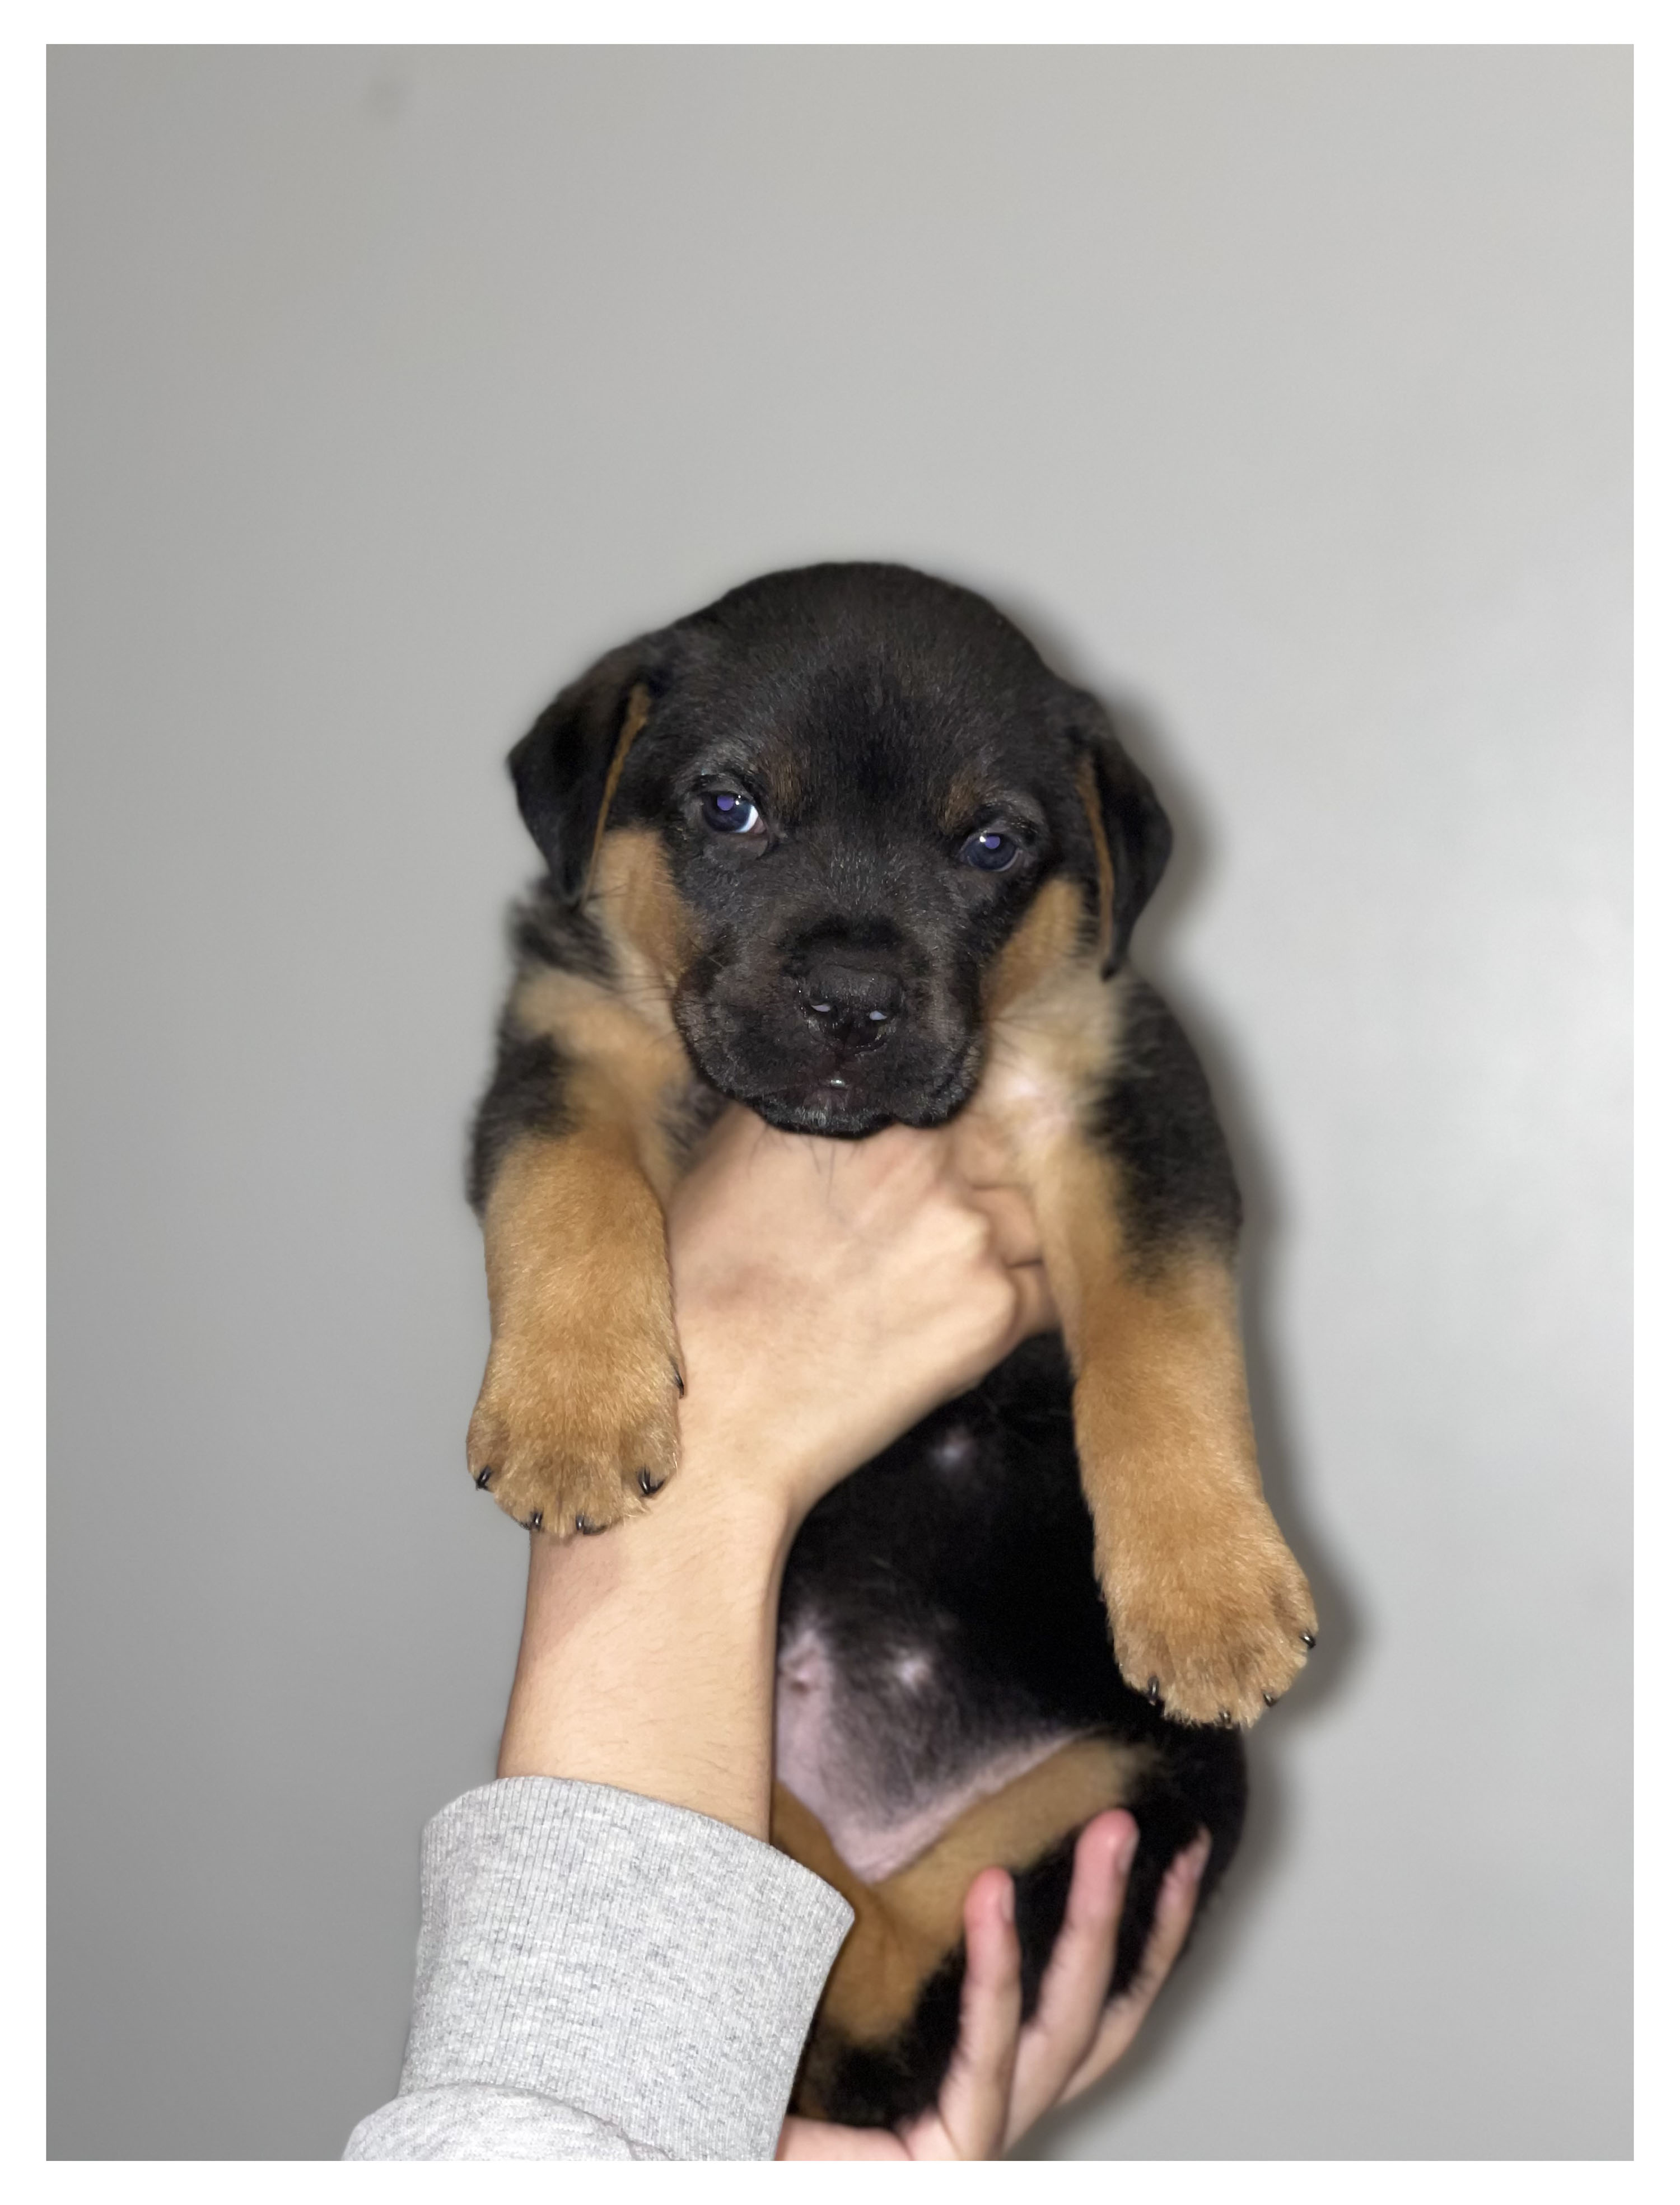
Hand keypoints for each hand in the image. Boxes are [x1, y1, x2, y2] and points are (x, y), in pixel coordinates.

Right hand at [666, 1106, 1055, 1530]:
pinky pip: (1055, 1283)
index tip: (954, 1128)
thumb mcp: (734, 1155)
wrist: (720, 1407)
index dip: (960, 1105)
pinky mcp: (996, 1310)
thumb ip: (810, 1098)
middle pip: (1008, 1135)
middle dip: (993, 1165)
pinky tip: (1001, 1302)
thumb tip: (847, 1072)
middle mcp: (925, 1156)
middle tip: (960, 1202)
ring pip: (1039, 1205)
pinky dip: (1038, 1290)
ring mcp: (970, 1232)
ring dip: (1020, 1227)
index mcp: (862, 1104)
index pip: (956, 1073)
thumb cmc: (706, 1285)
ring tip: (974, 1256)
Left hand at [777, 1816, 1212, 2159]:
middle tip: (1135, 1821)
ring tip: (1104, 1838)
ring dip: (1091, 1925)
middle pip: (1098, 2007)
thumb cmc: (767, 2083)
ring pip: (1066, 2029)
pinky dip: (996, 1976)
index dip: (1141, 1930)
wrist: (716, 2155)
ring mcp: (983, 2137)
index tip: (1170, 1849)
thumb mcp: (832, 1988)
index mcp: (989, 2072)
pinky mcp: (952, 2161)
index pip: (1091, 1998)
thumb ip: (864, 1919)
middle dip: (1132, 1912)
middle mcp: (1003, 2105)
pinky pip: (987, 2061)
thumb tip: (859, 1804)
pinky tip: (994, 1899)